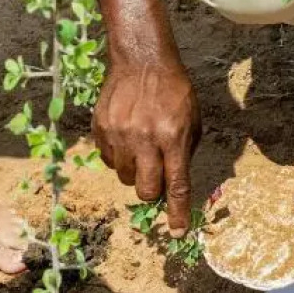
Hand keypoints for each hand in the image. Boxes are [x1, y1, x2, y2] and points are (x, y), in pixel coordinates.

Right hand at [93, 55, 200, 234]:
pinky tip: (126, 137)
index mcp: (172, 137)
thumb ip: (184, 152)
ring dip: (134, 171)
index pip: (176, 185)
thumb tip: (175, 183)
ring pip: (124, 177)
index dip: (177, 212)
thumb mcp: (192, 120)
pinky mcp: (101, 129)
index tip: (177, 231)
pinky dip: (118, 157)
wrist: (142, 61)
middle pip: (145, 189)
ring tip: (140, 147)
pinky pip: (108, 160)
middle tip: (155, 175)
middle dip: (151, 191)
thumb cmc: (174, 90)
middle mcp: (145, 139)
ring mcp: (119, 135)